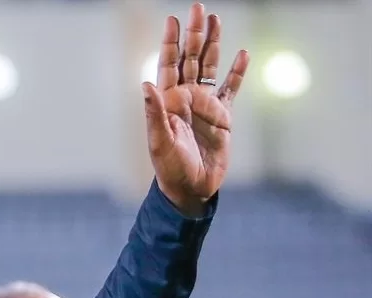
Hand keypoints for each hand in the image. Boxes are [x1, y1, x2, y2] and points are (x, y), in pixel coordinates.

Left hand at [143, 2, 248, 216]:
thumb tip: (145, 84)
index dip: (170, 42)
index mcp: (168, 101)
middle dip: (194, 34)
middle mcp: (186, 98)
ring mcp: (205, 106)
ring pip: (210, 67)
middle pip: (191, 59)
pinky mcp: (223, 117)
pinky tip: (241, 54)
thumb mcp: (159, 142)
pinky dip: (237, 73)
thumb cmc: (170, 169)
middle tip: (198, 8)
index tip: (172, 19)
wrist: (191, 189)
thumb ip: (154, 113)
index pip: (169, 64)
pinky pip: (231, 90)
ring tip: (216, 20)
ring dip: (213, 45)